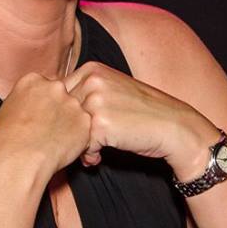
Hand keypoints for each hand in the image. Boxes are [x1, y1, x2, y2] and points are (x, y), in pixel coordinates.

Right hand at [0, 73, 95, 177]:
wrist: (18, 158)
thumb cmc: (6, 139)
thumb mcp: (7, 109)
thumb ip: (26, 101)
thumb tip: (33, 108)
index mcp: (32, 81)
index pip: (44, 86)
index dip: (42, 103)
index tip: (38, 115)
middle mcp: (55, 87)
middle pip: (61, 96)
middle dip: (57, 111)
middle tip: (46, 129)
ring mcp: (72, 103)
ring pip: (75, 112)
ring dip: (68, 124)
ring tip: (51, 140)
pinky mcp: (84, 121)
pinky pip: (84, 128)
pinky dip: (77, 138)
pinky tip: (61, 146)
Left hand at [62, 63, 216, 171]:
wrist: (174, 127)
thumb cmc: (145, 113)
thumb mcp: (114, 90)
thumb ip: (86, 92)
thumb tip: (52, 108)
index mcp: (92, 69)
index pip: (58, 93)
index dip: (64, 115)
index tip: (75, 128)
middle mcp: (91, 81)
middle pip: (59, 111)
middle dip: (68, 131)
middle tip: (81, 144)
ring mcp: (95, 102)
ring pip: (68, 128)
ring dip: (77, 145)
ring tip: (90, 153)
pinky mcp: (101, 125)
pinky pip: (81, 145)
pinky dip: (88, 155)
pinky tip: (99, 157)